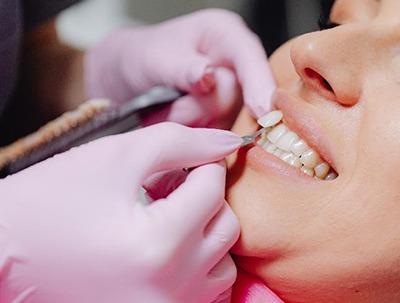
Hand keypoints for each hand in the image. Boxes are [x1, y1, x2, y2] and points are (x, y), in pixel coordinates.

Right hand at [0, 123, 241, 302]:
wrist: (2, 255)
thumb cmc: (52, 201)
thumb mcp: (116, 156)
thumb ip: (180, 142)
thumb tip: (230, 141)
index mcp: (159, 243)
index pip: (213, 189)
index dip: (203, 164)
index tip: (187, 160)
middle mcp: (170, 288)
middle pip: (226, 225)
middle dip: (205, 198)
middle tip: (171, 187)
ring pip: (222, 261)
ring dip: (204, 233)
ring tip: (165, 218)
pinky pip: (205, 290)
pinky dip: (196, 264)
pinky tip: (164, 247)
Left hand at [85, 9, 275, 126]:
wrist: (124, 81)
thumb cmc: (139, 57)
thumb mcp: (153, 56)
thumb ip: (182, 67)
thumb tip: (207, 76)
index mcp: (225, 36)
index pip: (250, 58)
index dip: (259, 84)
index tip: (262, 109)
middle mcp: (235, 67)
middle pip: (235, 99)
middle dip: (198, 109)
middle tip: (167, 104)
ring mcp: (231, 98)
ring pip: (224, 124)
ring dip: (190, 125)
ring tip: (164, 110)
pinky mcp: (223, 123)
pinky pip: (215, 142)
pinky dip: (191, 138)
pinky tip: (174, 122)